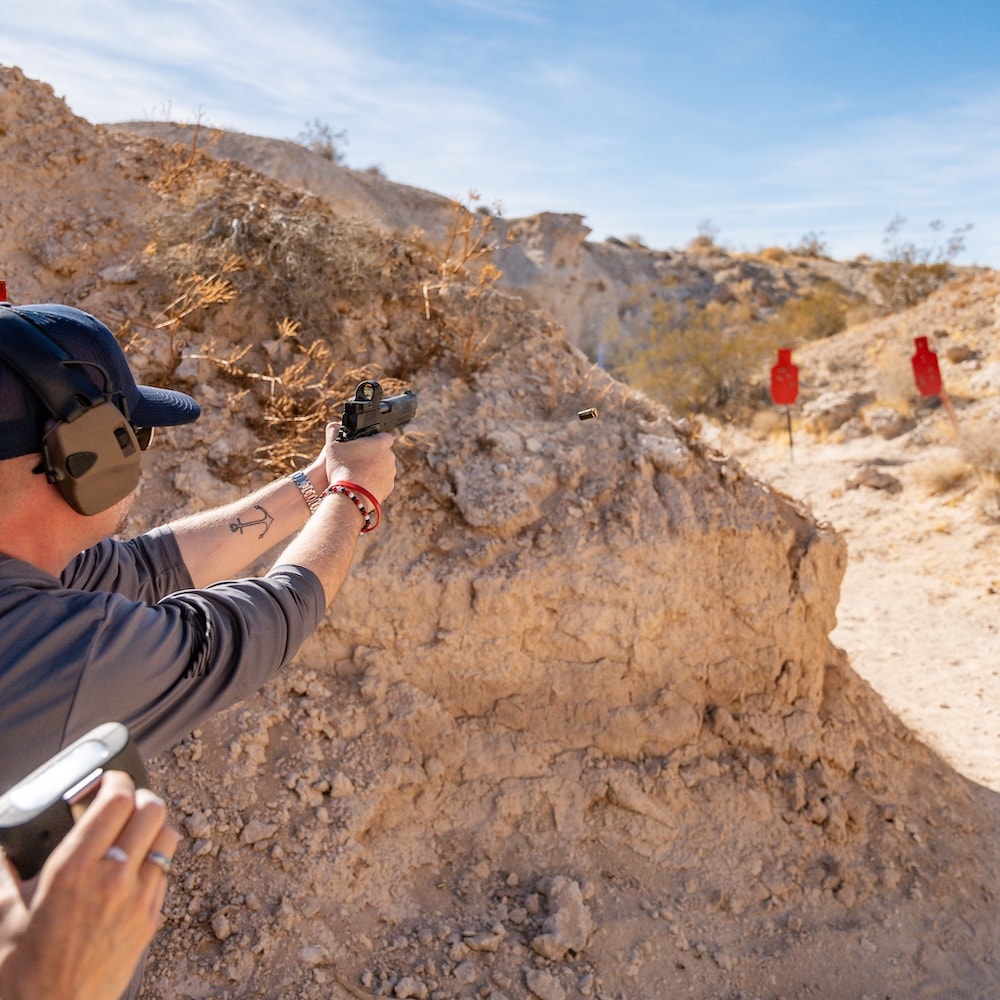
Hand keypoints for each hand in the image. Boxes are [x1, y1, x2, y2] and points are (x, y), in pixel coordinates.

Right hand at [0, 771, 179, 999]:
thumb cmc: (23, 972)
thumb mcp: (4, 915)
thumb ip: (5, 870)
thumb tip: (2, 845)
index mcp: (73, 870)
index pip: (116, 799)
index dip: (114, 781)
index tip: (106, 782)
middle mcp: (113, 878)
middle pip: (152, 808)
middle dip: (138, 797)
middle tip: (121, 804)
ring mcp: (138, 898)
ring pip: (167, 835)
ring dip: (152, 826)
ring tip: (131, 833)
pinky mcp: (151, 919)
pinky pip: (165, 872)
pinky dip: (153, 860)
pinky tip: (131, 869)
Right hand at [324, 425, 396, 504]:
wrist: (352, 495)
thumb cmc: (342, 468)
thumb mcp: (332, 446)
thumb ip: (334, 432)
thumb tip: (335, 425)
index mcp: (380, 444)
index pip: (384, 435)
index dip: (375, 438)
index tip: (365, 443)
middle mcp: (389, 457)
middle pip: (383, 452)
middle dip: (372, 455)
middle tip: (357, 460)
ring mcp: (391, 473)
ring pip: (383, 468)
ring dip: (374, 469)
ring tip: (357, 474)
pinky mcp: (389, 487)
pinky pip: (382, 482)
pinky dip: (374, 482)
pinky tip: (361, 485)